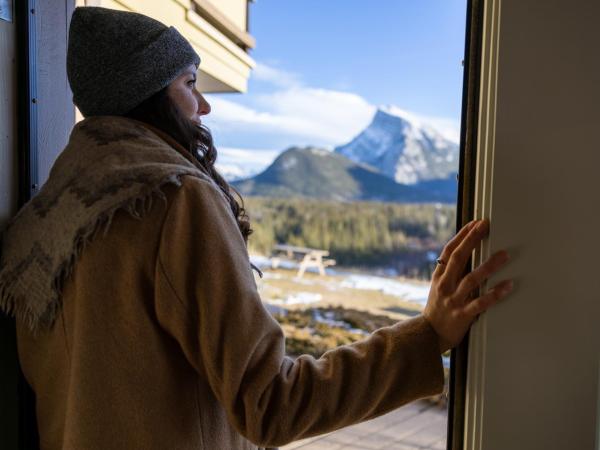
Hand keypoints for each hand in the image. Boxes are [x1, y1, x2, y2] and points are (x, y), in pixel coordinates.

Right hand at [423, 219, 512, 352]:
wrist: (428, 335)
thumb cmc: (437, 309)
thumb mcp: (438, 287)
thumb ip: (450, 272)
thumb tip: (465, 253)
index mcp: (439, 276)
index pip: (449, 251)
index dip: (462, 236)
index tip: (475, 223)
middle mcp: (445, 285)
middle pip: (459, 258)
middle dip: (472, 240)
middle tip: (485, 227)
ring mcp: (453, 300)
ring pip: (472, 279)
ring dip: (489, 265)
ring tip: (504, 254)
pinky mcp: (463, 315)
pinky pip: (481, 302)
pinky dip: (495, 293)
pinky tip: (507, 285)